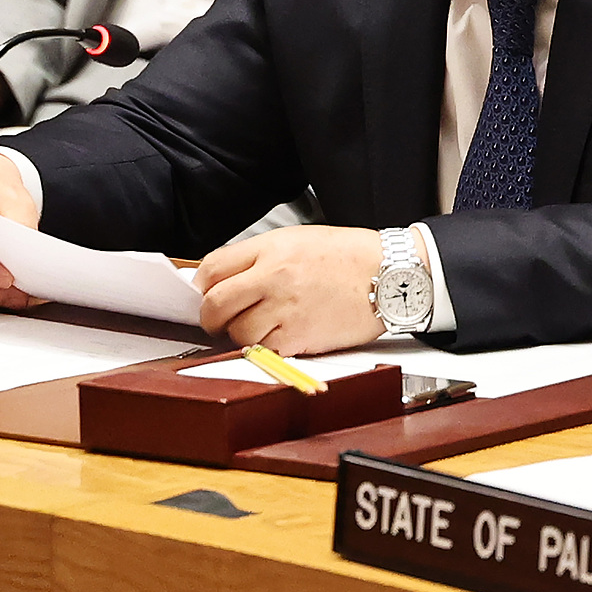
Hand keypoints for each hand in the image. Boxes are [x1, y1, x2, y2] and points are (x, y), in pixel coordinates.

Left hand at [194, 225, 388, 355]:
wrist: (390, 275)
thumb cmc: (349, 257)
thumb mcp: (298, 240)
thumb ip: (259, 258)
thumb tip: (226, 279)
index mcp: (271, 248)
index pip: (212, 268)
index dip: (202, 285)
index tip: (206, 293)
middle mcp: (273, 277)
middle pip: (215, 304)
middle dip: (210, 316)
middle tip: (218, 319)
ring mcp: (285, 309)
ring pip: (237, 333)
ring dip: (240, 335)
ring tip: (257, 327)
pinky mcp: (299, 337)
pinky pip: (264, 350)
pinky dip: (265, 348)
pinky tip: (279, 336)